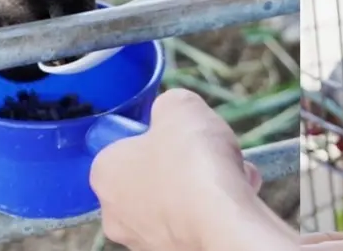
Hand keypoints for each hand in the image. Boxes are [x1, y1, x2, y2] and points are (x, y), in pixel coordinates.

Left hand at [90, 89, 289, 250]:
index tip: (173, 131)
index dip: (151, 135)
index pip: (119, 147)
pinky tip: (237, 196)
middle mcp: (116, 214)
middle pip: (150, 176)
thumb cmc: (192, 162)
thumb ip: (168, 105)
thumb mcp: (179, 106)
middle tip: (205, 151)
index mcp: (104, 173)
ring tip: (230, 173)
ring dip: (203, 186)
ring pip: (176, 202)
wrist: (223, 223)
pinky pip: (196, 223)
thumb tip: (172, 113)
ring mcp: (145, 241)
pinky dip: (216, 210)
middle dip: (181, 163)